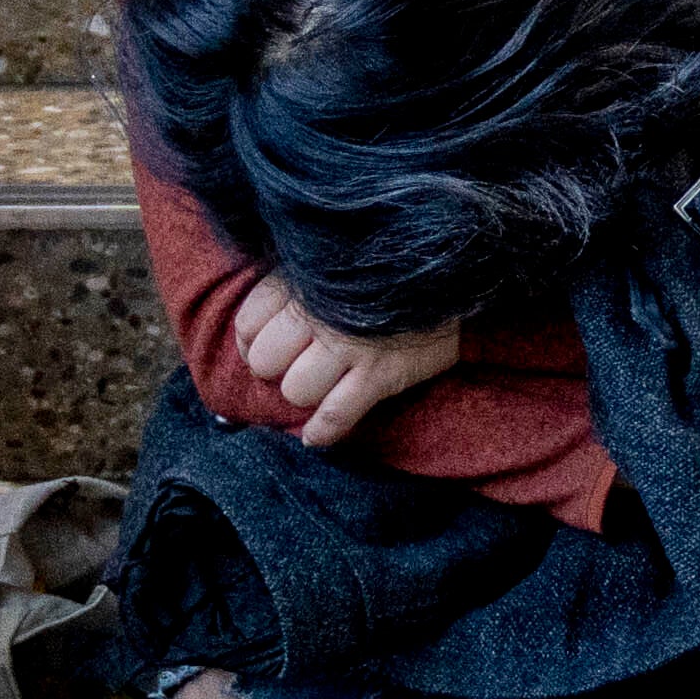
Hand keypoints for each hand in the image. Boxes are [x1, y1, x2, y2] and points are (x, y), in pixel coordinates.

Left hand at [225, 283, 462, 448]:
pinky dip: (322, 432)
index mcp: (302, 281)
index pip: (248, 325)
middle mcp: (319, 313)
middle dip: (277, 370)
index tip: (264, 348)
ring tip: (320, 386)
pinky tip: (315, 436)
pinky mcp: (380, 374)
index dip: (252, 344)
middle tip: (295, 365)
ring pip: (296, 391)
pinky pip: (335, 416)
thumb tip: (251, 339)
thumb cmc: (381, 272)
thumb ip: (289, 289)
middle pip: (267, 362)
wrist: (451, 275)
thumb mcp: (329, 262)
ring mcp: (350, 345)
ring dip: (305, 395)